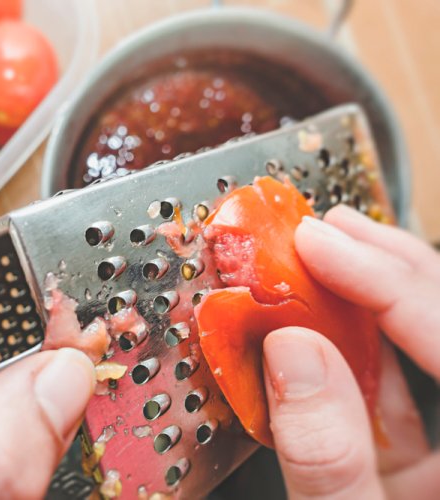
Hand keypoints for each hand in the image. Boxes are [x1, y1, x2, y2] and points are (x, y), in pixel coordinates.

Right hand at [263, 205, 438, 498]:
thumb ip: (328, 457)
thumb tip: (290, 352)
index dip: (390, 283)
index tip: (319, 246)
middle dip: (394, 269)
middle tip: (331, 229)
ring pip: (430, 352)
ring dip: (374, 299)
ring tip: (328, 253)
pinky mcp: (424, 467)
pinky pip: (400, 393)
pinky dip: (356, 351)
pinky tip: (318, 325)